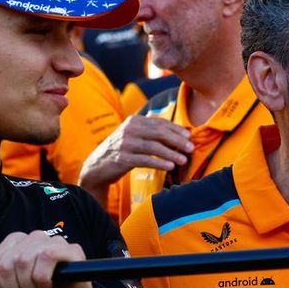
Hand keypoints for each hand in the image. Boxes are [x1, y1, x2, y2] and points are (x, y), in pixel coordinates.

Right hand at [78, 114, 194, 202]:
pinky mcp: (122, 158)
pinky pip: (145, 160)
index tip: (189, 136)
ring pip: (153, 147)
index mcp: (134, 121)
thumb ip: (152, 133)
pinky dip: (159, 163)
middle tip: (191, 148)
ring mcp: (124, 144)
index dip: (176, 129)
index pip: (159, 123)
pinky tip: (170, 166)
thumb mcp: (135, 136)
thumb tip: (181, 136)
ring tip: (183, 160)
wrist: (97, 165)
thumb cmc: (123, 150)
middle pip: (158, 133)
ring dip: (171, 153)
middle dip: (177, 140)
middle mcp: (129, 129)